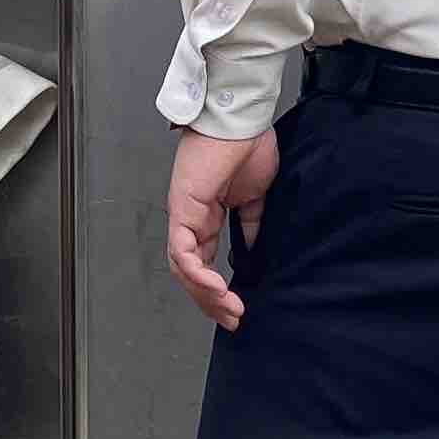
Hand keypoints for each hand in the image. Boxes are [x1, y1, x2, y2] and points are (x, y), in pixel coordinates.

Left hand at [163, 124, 280, 330]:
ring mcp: (184, 214)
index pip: (203, 261)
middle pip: (190, 272)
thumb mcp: (255, 194)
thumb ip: (250, 221)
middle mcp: (190, 218)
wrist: (242, 120)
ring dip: (205, 294)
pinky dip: (198, 274)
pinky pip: (183, 251)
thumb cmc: (247, 145)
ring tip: (229, 310)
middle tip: (232, 319)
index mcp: (205, 215)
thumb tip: (253, 245)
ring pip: (183, 268)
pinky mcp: (183, 209)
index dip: (216, 288)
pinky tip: (218, 288)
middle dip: (210, 301)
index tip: (236, 308)